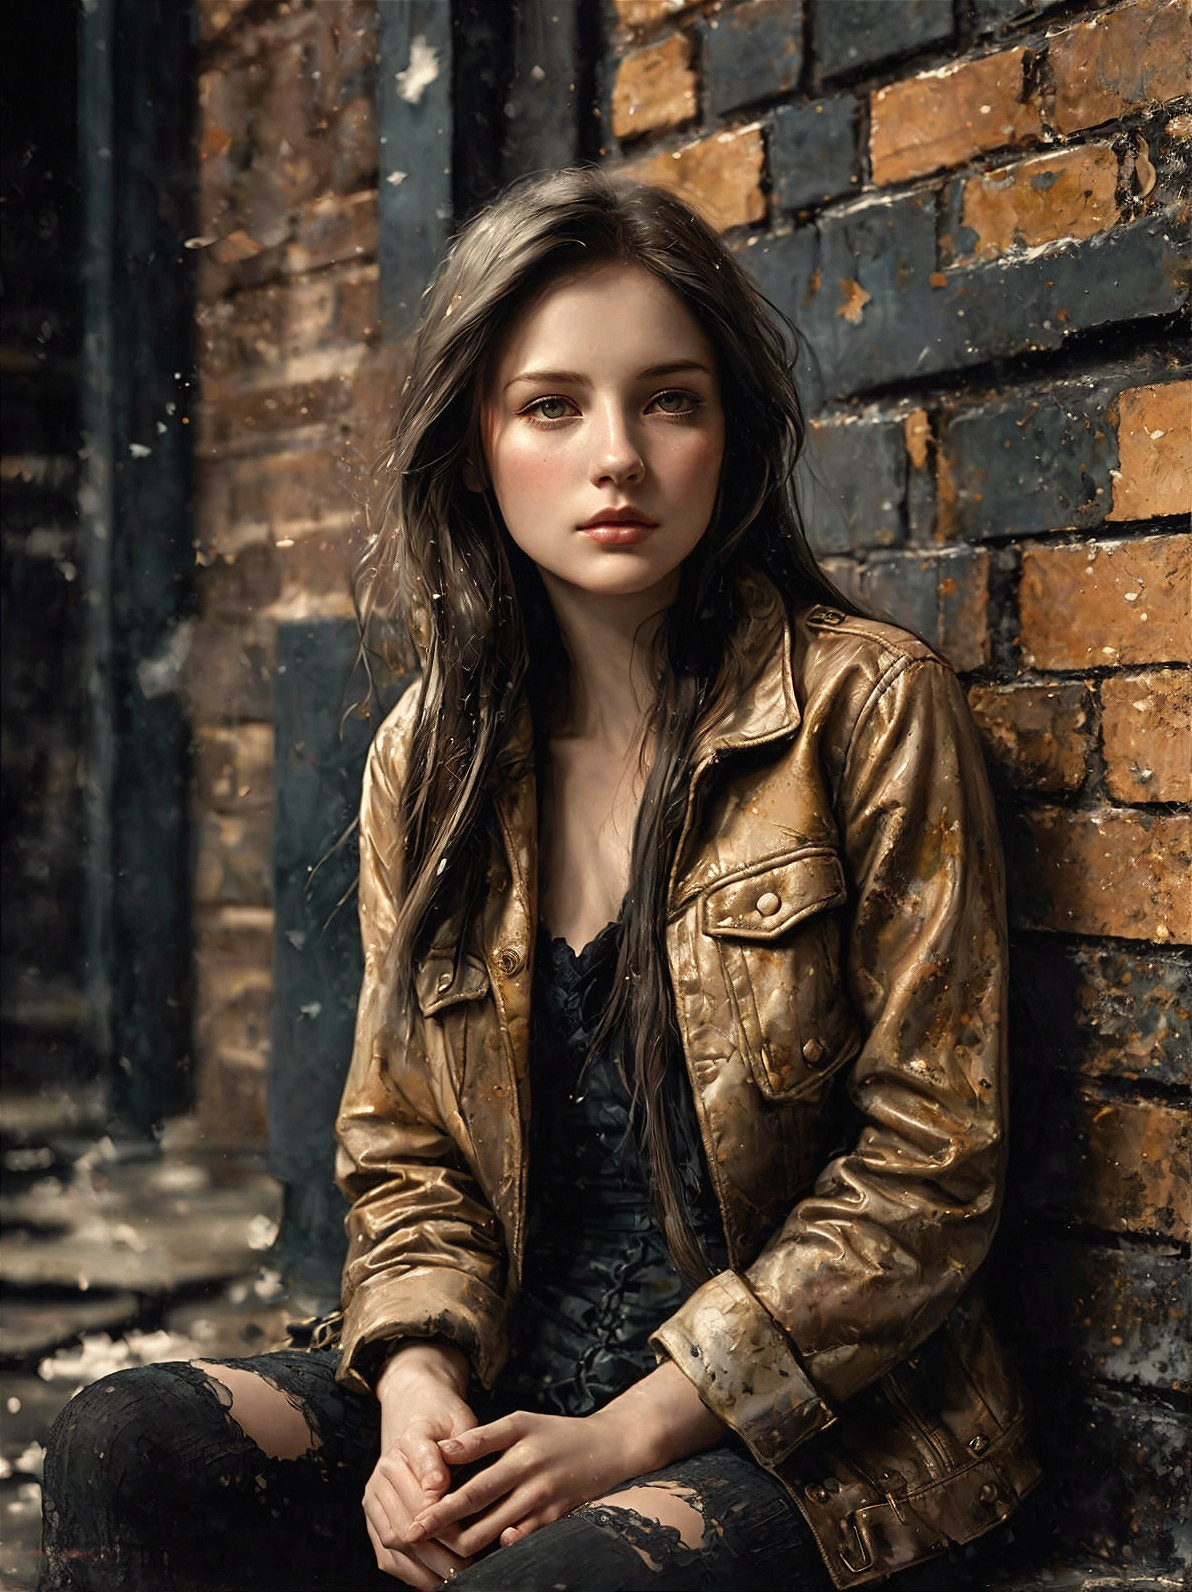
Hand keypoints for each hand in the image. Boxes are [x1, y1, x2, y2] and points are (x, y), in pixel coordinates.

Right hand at [363, 1342, 478, 1587]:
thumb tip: (438, 1485)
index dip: (439, 1500)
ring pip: (395, 1539)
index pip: (423, 1476)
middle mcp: (384, 1470)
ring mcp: (375, 1495)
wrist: (419, 1412)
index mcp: (408, 1441)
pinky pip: (385, 1553)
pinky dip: (409, 1572)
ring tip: (455, 1577)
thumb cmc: (447, 1422)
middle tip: (469, 1562)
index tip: (460, 1517)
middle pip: (407, 1516)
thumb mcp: (458, 1419)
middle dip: (439, 1544)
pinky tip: (433, 1582)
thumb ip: (457, 1443)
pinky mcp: (373, 1516)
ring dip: (425, 1564)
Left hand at [406, 1361, 726, 1558]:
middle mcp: (528, 1473)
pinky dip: (497, 1550)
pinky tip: (479, 1558)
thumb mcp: (521, 1423)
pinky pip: (520, 1542)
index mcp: (516, 1444)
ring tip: (437, 1553)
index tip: (411, 1515)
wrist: (611, 1448)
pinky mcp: (556, 1520)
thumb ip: (482, 1437)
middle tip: (410, 1538)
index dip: (439, 1498)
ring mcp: (543, 1500)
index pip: (469, 1472)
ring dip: (464, 1544)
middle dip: (440, 1526)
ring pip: (494, 1531)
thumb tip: (442, 1450)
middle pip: (475, 1506)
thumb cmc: (556, 1434)